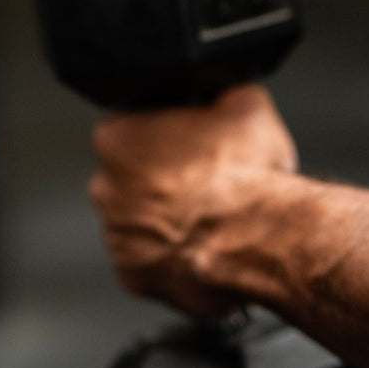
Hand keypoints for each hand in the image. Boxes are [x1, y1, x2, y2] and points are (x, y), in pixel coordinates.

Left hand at [88, 84, 297, 314]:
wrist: (263, 241)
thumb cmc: (248, 176)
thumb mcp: (248, 105)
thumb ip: (222, 93)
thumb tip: (225, 90)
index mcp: (119, 137)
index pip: (134, 126)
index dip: (169, 134)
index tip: (195, 145)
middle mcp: (105, 188)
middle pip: (131, 178)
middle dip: (163, 180)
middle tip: (207, 183)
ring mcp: (117, 237)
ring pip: (140, 222)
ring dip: (168, 220)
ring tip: (213, 219)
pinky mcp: (135, 277)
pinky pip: (150, 262)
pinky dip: (173, 257)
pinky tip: (206, 246)